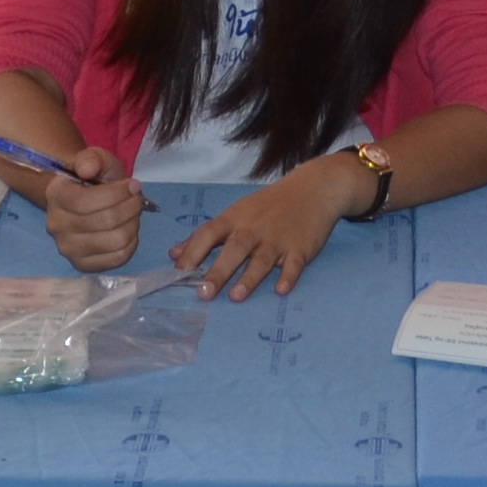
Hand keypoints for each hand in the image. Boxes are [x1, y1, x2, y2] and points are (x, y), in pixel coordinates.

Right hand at [9, 140, 144, 271]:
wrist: (84, 200)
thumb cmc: (92, 178)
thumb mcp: (95, 159)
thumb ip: (92, 159)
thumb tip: (87, 169)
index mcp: (56, 196)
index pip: (85, 202)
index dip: (117, 194)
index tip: (133, 185)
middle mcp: (56, 225)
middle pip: (105, 222)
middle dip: (130, 207)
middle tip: (137, 199)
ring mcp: (68, 249)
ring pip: (115, 241)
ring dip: (133, 225)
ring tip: (133, 214)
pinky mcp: (82, 265)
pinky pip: (117, 259)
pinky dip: (131, 244)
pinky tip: (128, 230)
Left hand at [173, 158, 367, 298]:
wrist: (312, 189)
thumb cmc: (268, 205)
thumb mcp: (235, 214)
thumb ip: (205, 236)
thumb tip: (174, 254)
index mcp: (234, 219)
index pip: (208, 234)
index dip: (192, 252)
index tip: (178, 272)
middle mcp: (253, 229)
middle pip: (233, 250)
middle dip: (218, 272)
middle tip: (204, 293)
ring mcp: (277, 239)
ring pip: (261, 260)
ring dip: (249, 278)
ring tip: (236, 297)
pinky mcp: (300, 248)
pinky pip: (293, 264)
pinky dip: (288, 276)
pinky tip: (281, 290)